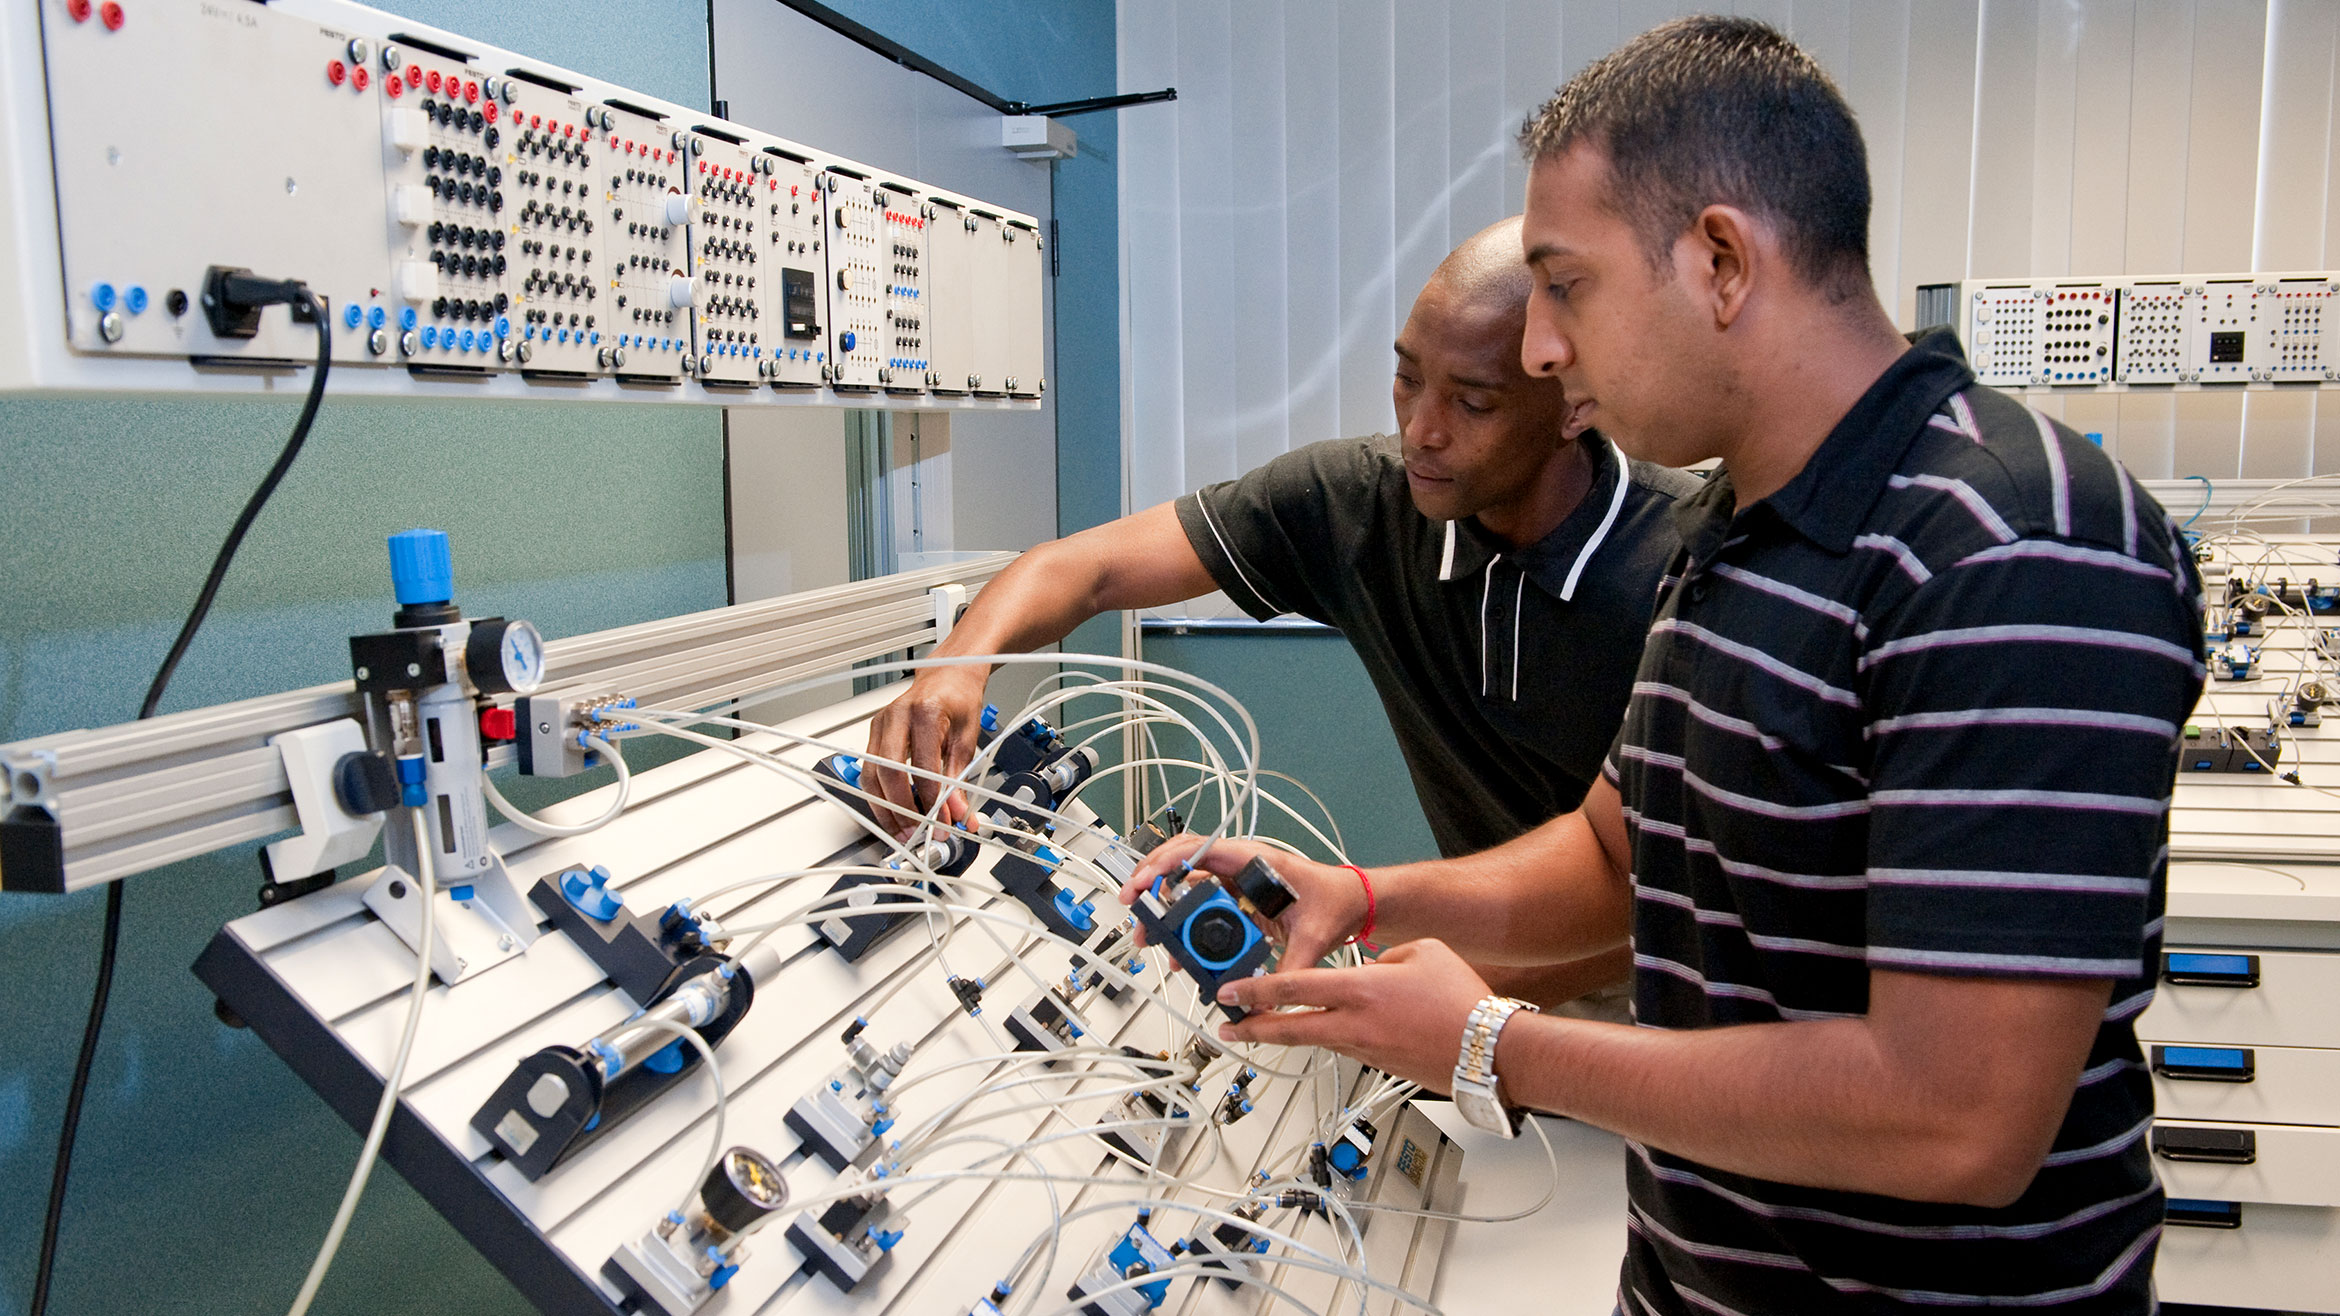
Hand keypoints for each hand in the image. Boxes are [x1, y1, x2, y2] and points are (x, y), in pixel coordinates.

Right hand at [861, 666, 988, 835]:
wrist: (947, 675)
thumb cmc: (958, 699)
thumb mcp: (968, 738)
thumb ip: (959, 778)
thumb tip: (958, 813)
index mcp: (923, 713)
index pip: (922, 767)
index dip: (930, 802)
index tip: (941, 824)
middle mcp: (895, 717)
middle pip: (888, 773)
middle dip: (901, 810)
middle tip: (917, 834)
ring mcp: (879, 725)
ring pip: (871, 776)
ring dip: (885, 809)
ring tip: (904, 832)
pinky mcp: (874, 735)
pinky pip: (870, 772)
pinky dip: (880, 797)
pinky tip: (893, 814)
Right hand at [1119, 833, 1368, 970]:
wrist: (1351, 902)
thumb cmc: (1335, 902)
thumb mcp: (1312, 937)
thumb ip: (1289, 972)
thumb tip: (1265, 1001)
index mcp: (1254, 860)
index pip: (1199, 850)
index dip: (1166, 864)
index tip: (1145, 883)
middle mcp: (1240, 865)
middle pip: (1182, 863)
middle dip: (1152, 884)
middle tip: (1133, 907)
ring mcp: (1236, 880)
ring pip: (1186, 884)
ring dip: (1163, 906)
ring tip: (1148, 935)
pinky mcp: (1236, 898)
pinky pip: (1200, 903)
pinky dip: (1182, 921)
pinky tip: (1175, 946)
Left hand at [1214, 940, 1489, 1093]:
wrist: (1489, 1050)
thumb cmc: (1464, 1002)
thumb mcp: (1422, 953)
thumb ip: (1385, 957)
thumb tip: (1371, 968)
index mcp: (1361, 989)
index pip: (1292, 987)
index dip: (1255, 990)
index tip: (1230, 992)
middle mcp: (1355, 1023)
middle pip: (1288, 1028)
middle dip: (1252, 1028)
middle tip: (1226, 1028)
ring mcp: (1365, 1049)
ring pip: (1312, 1040)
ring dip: (1284, 1036)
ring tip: (1259, 1031)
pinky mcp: (1378, 1065)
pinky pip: (1342, 1047)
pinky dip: (1325, 1039)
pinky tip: (1323, 1033)